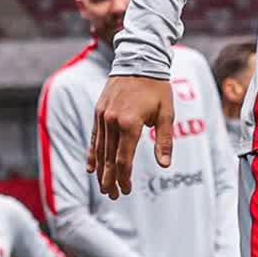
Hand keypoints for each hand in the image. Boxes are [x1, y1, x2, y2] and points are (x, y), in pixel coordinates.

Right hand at [88, 75, 173, 197]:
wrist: (139, 60)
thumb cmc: (157, 88)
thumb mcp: (166, 113)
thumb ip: (164, 140)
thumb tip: (164, 165)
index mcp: (130, 123)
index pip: (124, 158)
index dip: (125, 177)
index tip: (128, 190)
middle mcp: (113, 121)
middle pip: (110, 158)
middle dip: (111, 179)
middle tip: (113, 196)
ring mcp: (103, 116)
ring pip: (100, 150)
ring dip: (101, 170)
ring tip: (104, 187)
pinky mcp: (99, 111)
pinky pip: (94, 137)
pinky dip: (92, 154)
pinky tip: (92, 168)